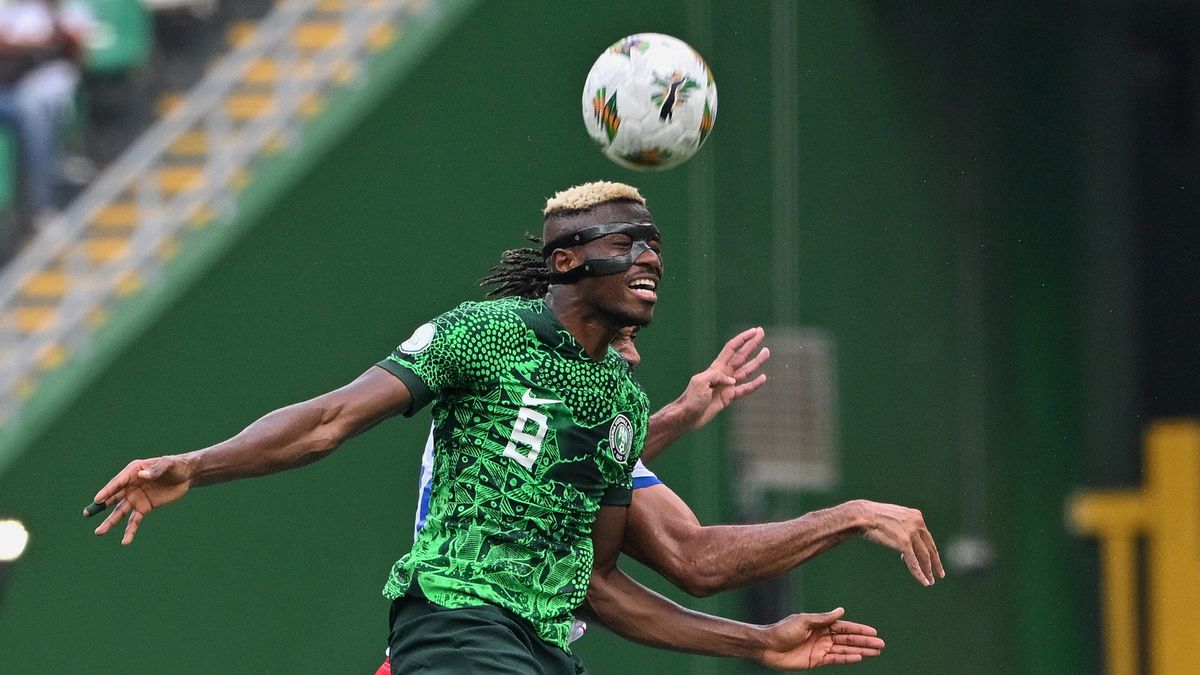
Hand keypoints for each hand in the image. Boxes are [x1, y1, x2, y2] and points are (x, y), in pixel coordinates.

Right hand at [85, 456, 193, 544]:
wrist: (186, 476)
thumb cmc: (175, 466)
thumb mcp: (168, 465)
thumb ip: (156, 470)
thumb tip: (142, 476)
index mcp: (133, 471)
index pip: (117, 482)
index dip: (107, 491)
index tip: (98, 500)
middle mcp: (130, 485)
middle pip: (113, 497)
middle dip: (100, 505)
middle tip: (87, 513)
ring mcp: (135, 498)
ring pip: (120, 512)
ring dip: (110, 522)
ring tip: (98, 532)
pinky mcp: (144, 508)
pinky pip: (135, 520)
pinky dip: (129, 531)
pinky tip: (125, 542)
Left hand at [676, 327, 769, 430]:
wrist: (687, 416)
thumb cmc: (691, 399)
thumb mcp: (701, 383)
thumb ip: (717, 377)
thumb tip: (733, 380)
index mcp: (716, 368)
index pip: (732, 348)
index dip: (743, 339)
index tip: (754, 331)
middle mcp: (724, 374)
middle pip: (741, 355)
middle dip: (751, 344)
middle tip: (761, 333)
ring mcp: (727, 385)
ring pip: (746, 371)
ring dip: (756, 361)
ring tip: (767, 352)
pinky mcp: (729, 397)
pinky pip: (745, 389)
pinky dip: (754, 384)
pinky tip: (763, 378)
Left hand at [758, 608, 884, 669]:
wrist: (767, 646)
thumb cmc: (783, 630)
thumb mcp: (804, 621)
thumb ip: (823, 618)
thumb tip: (841, 610)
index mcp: (820, 624)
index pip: (844, 627)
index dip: (859, 630)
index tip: (873, 631)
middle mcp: (823, 636)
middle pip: (848, 639)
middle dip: (864, 641)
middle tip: (881, 644)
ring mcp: (820, 649)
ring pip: (845, 650)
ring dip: (860, 650)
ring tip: (876, 651)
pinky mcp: (816, 660)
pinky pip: (836, 660)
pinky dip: (848, 659)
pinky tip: (860, 658)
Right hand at [855, 500, 944, 585]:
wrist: (863, 515)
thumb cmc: (874, 516)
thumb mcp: (895, 517)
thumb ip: (905, 527)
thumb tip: (907, 543)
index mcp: (916, 516)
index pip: (927, 537)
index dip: (930, 551)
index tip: (933, 561)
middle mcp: (917, 523)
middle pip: (930, 547)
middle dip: (935, 563)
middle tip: (940, 574)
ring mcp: (911, 533)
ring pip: (924, 556)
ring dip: (928, 570)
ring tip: (930, 581)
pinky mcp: (904, 543)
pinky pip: (913, 562)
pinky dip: (919, 573)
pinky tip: (924, 582)